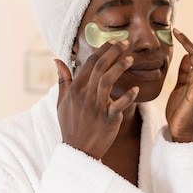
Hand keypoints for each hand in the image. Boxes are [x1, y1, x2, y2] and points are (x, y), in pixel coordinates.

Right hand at [54, 40, 138, 158]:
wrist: (77, 151)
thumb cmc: (70, 125)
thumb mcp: (61, 102)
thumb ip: (62, 80)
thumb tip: (57, 60)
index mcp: (75, 90)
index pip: (89, 64)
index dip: (102, 51)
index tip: (112, 42)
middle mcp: (84, 96)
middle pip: (100, 68)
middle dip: (113, 52)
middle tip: (125, 43)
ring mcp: (96, 107)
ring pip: (108, 82)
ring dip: (120, 68)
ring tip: (131, 59)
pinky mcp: (108, 120)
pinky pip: (119, 106)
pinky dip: (128, 97)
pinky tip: (135, 89)